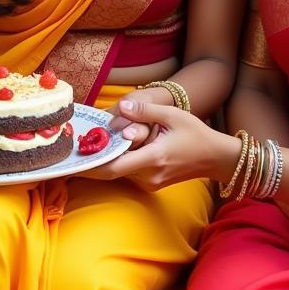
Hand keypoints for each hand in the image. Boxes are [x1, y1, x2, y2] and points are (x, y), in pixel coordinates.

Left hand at [82, 98, 237, 189]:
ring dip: (106, 159)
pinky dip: (117, 161)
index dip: (91, 164)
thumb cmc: (196, 134)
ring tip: (86, 143)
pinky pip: (129, 172)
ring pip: (120, 171)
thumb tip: (120, 107)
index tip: (74, 159)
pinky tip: (109, 148)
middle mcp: (149, 175)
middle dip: (93, 160)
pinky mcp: (151, 182)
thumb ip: (144, 112)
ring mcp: (150, 182)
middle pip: (113, 170)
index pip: (114, 167)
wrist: (215, 158)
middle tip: (72, 148)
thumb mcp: (172, 115)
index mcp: (153, 158)